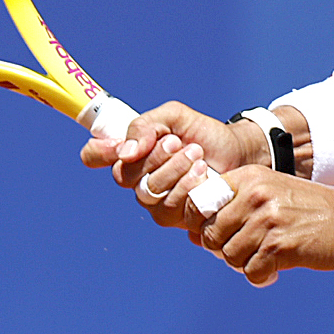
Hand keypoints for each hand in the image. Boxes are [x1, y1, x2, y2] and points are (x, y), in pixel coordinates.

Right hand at [79, 102, 257, 233]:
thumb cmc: (204, 134)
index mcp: (131, 152)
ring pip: (148, 193)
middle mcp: (137, 179)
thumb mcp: (174, 117)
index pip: (94, 155)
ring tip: (196, 155)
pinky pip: (170, 208)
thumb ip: (146, 125)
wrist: (238, 152)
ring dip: (174, 170)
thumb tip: (126, 151)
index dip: (98, 152)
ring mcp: (155, 201)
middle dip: (155, 157)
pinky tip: (203, 174)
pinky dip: (188, 187)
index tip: (118, 146)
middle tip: (178, 143)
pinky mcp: (176, 217)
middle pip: (126, 175)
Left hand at [195, 165, 333, 285]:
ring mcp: (267, 220)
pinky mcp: (281, 246)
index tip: (212, 235)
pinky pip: (251, 271)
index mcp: (247, 178)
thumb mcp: (268, 194)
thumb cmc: (306, 210)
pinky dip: (261, 276)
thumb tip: (190, 237)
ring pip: (229, 256)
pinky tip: (276, 270)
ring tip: (264, 258)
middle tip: (247, 251)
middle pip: (209, 235)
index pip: (197, 202)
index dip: (196, 224)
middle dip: (223, 249)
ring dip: (244, 264)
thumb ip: (231, 209)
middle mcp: (254, 195)